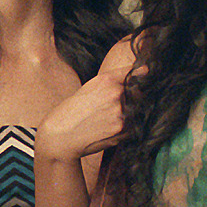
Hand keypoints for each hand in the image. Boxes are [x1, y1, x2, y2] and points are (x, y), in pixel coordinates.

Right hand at [35, 42, 136, 163]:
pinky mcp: (123, 130)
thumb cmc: (72, 111)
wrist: (60, 136)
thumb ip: (116, 79)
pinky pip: (133, 126)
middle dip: (131, 99)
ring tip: (105, 120)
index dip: (138, 77)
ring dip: (128, 114)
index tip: (141, 79)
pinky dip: (124, 128)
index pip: (134, 73)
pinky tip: (106, 129)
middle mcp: (116, 93)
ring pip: (136, 110)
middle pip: (138, 93)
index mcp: (107, 79)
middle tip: (109, 109)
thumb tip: (146, 69)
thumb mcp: (90, 87)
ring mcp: (121, 112)